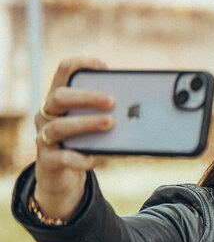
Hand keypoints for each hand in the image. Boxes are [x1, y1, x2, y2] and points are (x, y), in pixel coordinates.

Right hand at [33, 58, 114, 219]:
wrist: (63, 177)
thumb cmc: (84, 143)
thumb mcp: (95, 125)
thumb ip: (109, 112)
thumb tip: (142, 108)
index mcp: (60, 99)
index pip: (63, 71)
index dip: (80, 64)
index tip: (104, 67)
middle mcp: (47, 114)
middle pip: (59, 97)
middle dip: (86, 97)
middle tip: (111, 100)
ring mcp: (44, 137)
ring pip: (59, 126)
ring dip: (86, 124)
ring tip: (110, 123)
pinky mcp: (47, 160)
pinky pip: (62, 157)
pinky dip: (80, 158)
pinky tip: (93, 159)